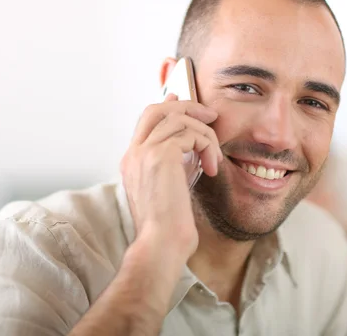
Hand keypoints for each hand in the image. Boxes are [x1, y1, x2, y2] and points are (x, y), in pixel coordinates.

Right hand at [120, 94, 222, 260]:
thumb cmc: (167, 227)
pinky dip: (207, 146)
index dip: (166, 107)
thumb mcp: (168, 190)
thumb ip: (173, 166)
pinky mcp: (160, 156)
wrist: (160, 245)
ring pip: (178, 119)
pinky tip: (211, 167)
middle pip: (156, 110)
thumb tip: (188, 147)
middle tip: (209, 116)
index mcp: (131, 161)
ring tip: (214, 156)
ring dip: (204, 134)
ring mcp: (144, 153)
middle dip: (186, 107)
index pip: (146, 121)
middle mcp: (133, 153)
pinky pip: (190, 134)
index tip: (182, 101)